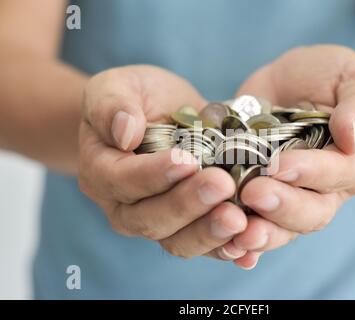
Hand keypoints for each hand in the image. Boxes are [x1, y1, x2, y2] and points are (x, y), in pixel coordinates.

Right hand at [78, 66, 250, 264]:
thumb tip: (125, 132)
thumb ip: (113, 104)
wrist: (159, 116)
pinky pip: (203, 246)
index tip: (186, 160)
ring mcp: (156, 222)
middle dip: (187, 205)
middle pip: (150, 219)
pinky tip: (248, 246)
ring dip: (208, 233)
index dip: (153, 175)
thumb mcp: (117, 86)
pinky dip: (225, 249)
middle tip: (222, 185)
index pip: (122, 181)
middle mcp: (124, 207)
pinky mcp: (186, 227)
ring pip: (177, 241)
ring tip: (238, 218)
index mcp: (102, 171)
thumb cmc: (137, 99)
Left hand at [220, 45, 354, 268]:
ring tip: (239, 234)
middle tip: (252, 194)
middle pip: (310, 212)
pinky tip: (230, 249)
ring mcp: (293, 197)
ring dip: (261, 234)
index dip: (308, 172)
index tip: (278, 165)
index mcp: (354, 163)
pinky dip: (245, 243)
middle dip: (281, 207)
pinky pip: (257, 225)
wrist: (296, 83)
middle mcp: (327, 189)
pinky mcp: (263, 197)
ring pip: (283, 227)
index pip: (337, 175)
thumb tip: (352, 136)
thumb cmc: (332, 78)